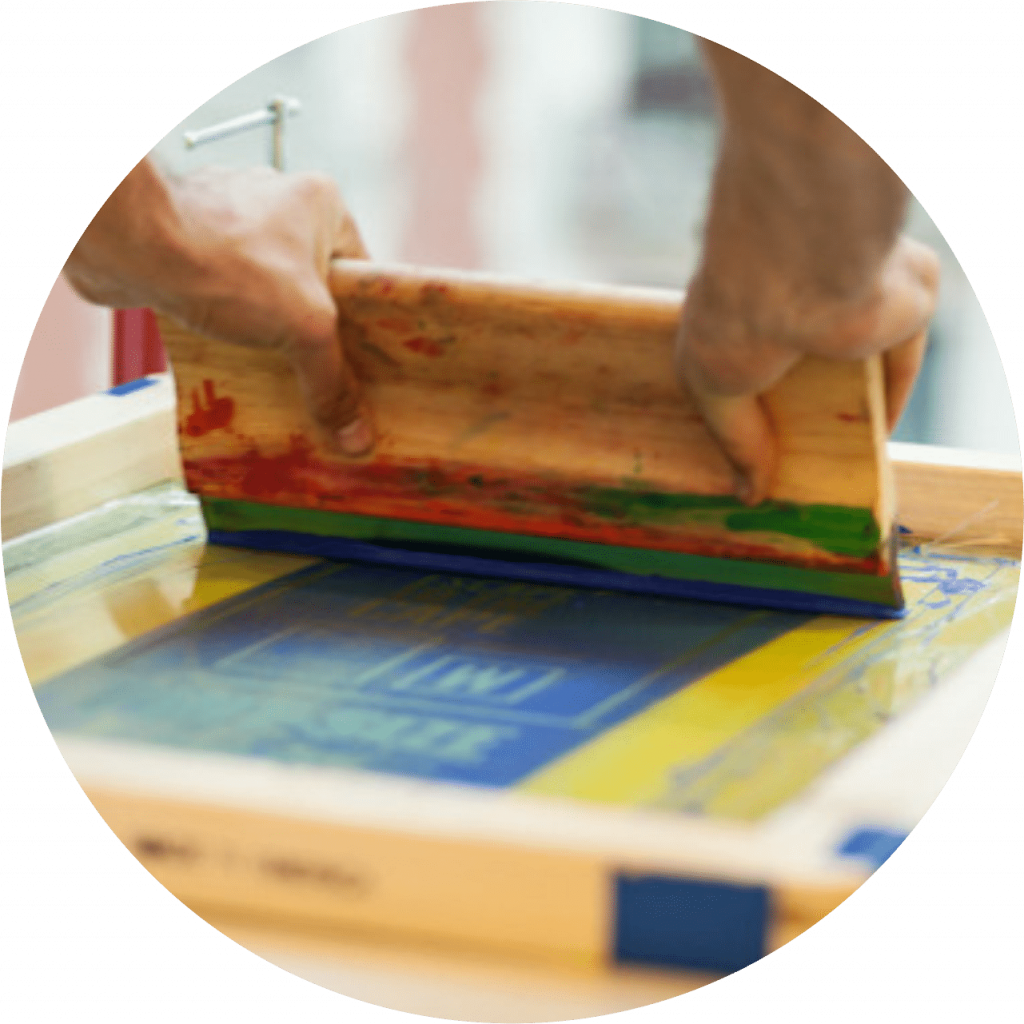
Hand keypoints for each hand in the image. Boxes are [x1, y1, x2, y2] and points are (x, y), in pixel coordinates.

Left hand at [64, 159, 373, 455]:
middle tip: (321, 374)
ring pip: (266, 288)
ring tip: (275, 372)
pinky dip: (229, 322)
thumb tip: (356, 435)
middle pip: (312, 283)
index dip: (364, 320)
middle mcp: (277, 200)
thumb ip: (333, 382)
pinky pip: (225, 289)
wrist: (130, 245)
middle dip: (312, 330)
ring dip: (268, 330)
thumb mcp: (303, 329)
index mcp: (321, 202)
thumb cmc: (228, 265)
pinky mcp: (189, 239)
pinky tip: (230, 355)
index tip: (363, 361)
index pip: (360, 271)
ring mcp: (230, 215)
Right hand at [680, 39, 941, 504]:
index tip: (759, 444)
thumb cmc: (732, 325)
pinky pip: (901, 360)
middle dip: (809, 412)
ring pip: (860, 362)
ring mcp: (855, 296)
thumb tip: (748, 495)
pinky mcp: (900, 302)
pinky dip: (891, 399)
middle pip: (813, 366)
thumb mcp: (713, 390)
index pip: (760, 353)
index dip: (759, 399)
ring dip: (853, 409)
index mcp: (751, 302)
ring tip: (840, 461)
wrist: (791, 279)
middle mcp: (804, 294)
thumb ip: (736, 442)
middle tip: (801, 460)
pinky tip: (877, 439)